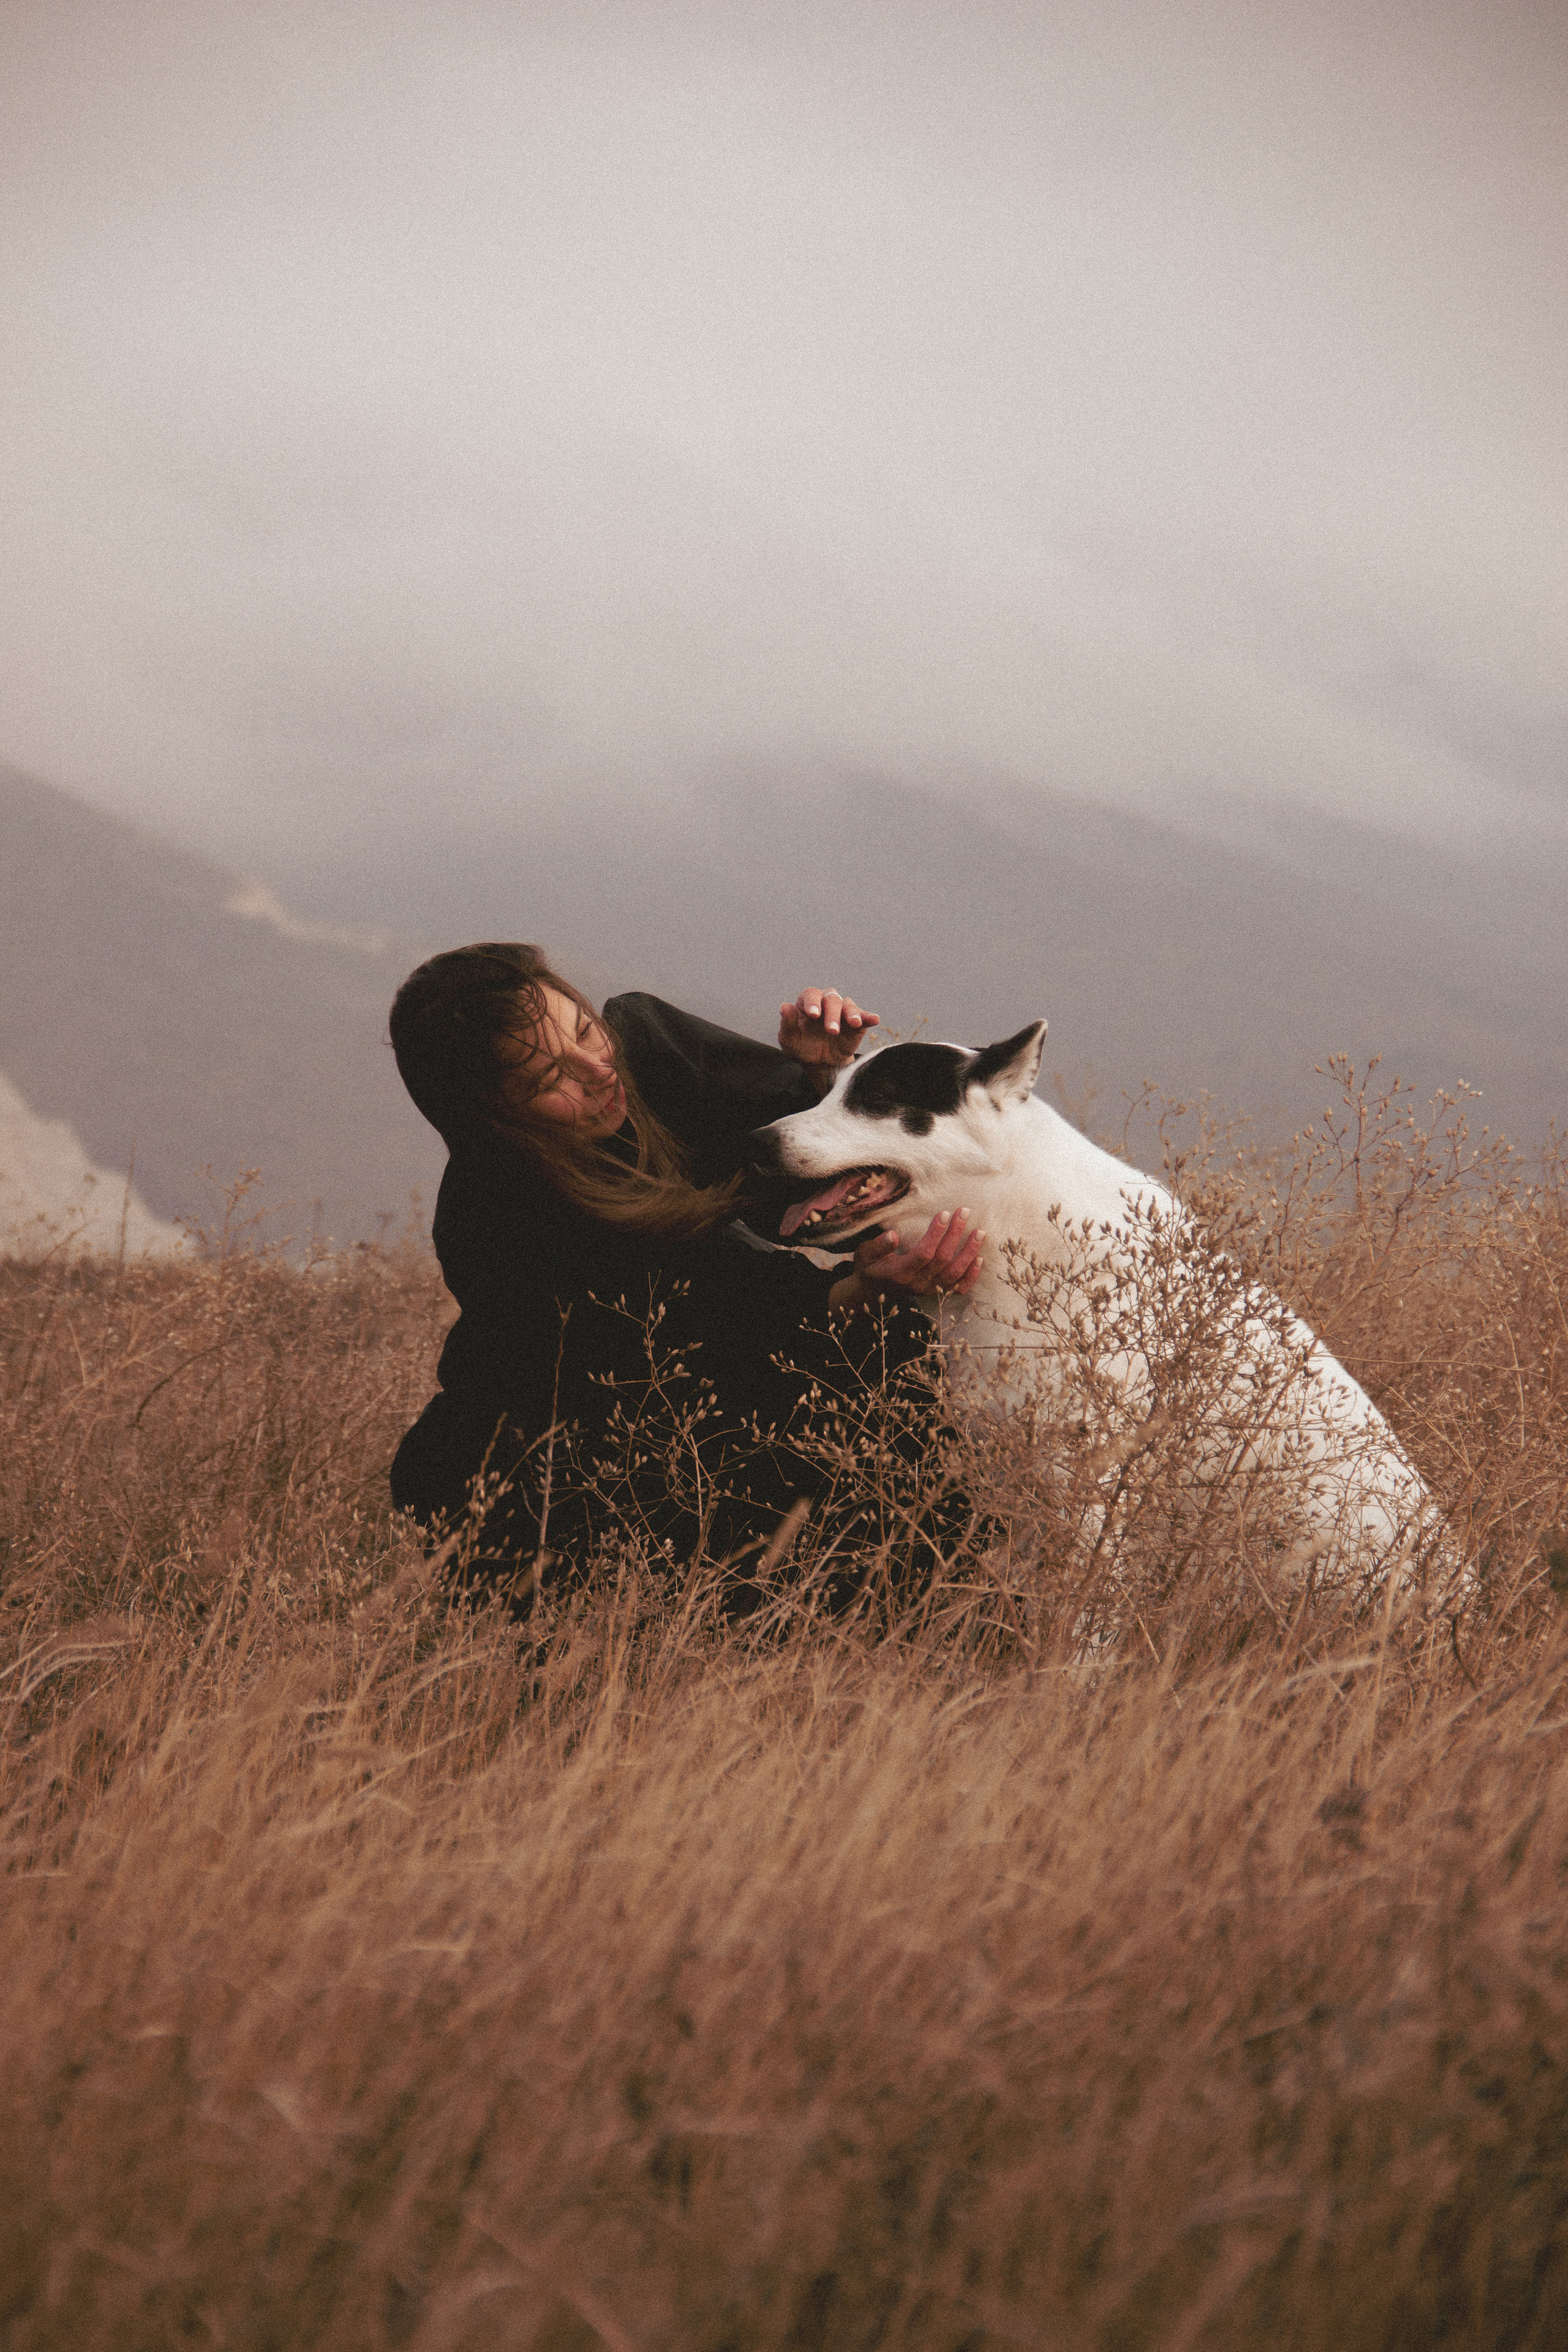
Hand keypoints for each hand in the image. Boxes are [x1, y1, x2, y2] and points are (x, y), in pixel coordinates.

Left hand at [779, 986, 878, 1073]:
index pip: (811, 995)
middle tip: (831, 1031)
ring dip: (850, 1014)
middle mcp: (826, 1002)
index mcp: (808, 1003)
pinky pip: (864, 1016)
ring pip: (848, 1005)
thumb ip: (787, 1024)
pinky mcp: (857, 1022)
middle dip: (832, 1014)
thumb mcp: (790, 1040)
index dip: (812, 1003)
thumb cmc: (802, 1048)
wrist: (820, 1063)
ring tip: (853, 1023)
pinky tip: (874, 1019)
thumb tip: (784, 1007)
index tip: (814, 1015)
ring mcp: (843, 1011)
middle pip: (831, 999)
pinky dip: (869, 1017)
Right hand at [829, 1209, 983, 1320]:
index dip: (935, 1234)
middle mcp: (917, 1283)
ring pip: (954, 1273)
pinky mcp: (936, 1293)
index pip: (923, 1253)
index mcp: (899, 1272)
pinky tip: (980, 1259)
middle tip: (965, 1212)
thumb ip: (878, 1246)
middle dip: (955, 1234)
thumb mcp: (864, 1255)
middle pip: (942, 1260)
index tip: (944, 1213)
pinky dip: (971, 1276)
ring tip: (980, 1232)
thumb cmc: (869, 1267)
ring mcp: (928, 1290)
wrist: (872, 1292)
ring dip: (969, 1253)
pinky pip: (958, 1288)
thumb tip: (892, 1235)